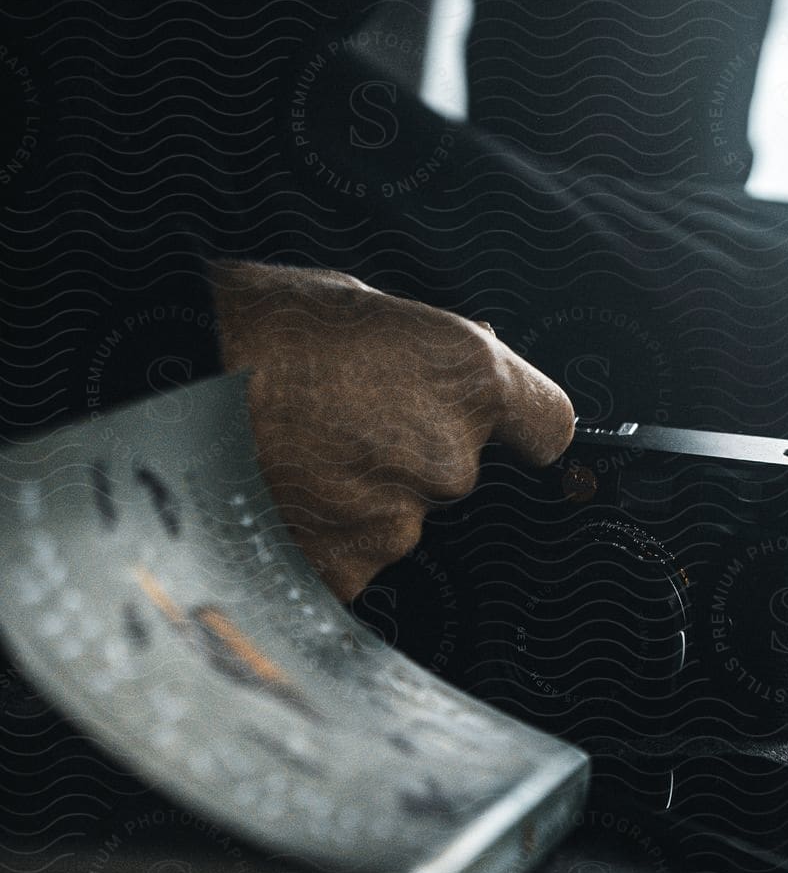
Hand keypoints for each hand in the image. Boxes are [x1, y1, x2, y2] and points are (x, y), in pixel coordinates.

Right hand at [210, 261, 573, 599]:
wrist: (151, 383)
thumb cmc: (245, 325)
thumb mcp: (354, 300)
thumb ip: (429, 343)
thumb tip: (471, 358)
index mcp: (467, 378)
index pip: (551, 426)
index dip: (523, 426)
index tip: (508, 429)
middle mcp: (448, 458)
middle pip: (457, 469)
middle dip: (407, 451)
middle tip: (330, 421)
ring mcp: (396, 524)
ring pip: (397, 517)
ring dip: (355, 495)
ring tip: (283, 454)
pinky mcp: (343, 572)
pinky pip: (346, 559)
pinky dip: (315, 537)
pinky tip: (269, 498)